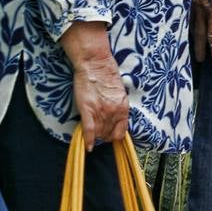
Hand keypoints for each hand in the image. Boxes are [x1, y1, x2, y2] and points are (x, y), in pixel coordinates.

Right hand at [60, 22, 128, 150]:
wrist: (95, 64)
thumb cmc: (106, 76)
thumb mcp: (119, 94)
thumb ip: (118, 108)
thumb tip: (114, 120)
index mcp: (123, 108)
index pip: (121, 133)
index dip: (114, 136)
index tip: (109, 135)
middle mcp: (114, 112)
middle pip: (108, 135)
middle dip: (103, 135)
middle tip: (98, 130)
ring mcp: (101, 111)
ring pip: (99, 134)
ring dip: (95, 135)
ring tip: (92, 129)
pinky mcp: (87, 110)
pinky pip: (89, 130)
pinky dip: (88, 140)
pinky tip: (87, 146)